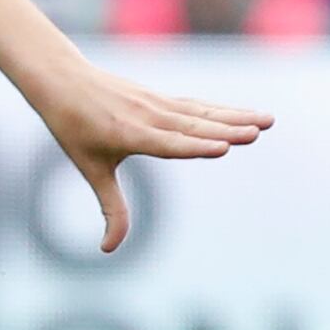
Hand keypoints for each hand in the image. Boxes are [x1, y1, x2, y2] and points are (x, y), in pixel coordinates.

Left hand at [23, 55, 273, 252]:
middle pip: (192, 125)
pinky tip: (247, 115)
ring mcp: (156, 104)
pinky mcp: (161, 98)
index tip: (223, 148)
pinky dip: (223, 110)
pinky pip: (197, 106)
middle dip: (226, 129)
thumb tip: (108, 249)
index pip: (166, 143)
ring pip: (201, 113)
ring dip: (235, 117)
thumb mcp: (90, 168)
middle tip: (258, 132)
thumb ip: (111, 207)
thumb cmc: (73, 128)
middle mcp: (146, 117)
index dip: (195, 146)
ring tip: (267, 121)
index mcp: (127, 134)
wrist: (62, 79)